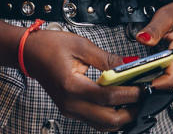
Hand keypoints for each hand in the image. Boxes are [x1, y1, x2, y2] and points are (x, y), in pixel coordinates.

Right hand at [21, 28, 141, 131]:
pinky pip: (95, 121)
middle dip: (130, 111)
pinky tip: (119, 103)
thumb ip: (107, 59)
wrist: (29, 54)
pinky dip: (110, 115)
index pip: (108, 97)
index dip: (130, 94)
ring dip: (122, 116)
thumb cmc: (49, 46)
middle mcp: (70, 104)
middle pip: (109, 120)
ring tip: (133, 100)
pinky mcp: (71, 111)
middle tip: (142, 97)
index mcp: (72, 86)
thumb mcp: (81, 46)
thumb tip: (130, 64)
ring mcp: (70, 110)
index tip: (143, 88)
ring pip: (103, 125)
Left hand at [133, 0, 172, 92]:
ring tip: (143, 73)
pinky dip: (164, 82)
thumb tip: (141, 38)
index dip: (153, 83)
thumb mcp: (167, 15)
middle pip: (170, 87)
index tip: (138, 78)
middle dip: (151, 84)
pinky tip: (155, 73)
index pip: (171, 80)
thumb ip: (153, 28)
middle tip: (134, 75)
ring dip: (157, 85)